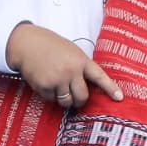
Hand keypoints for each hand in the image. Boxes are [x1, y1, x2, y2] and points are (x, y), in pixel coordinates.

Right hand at [5, 22, 123, 107]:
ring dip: (64, 100)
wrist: (26, 43)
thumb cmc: (49, 46)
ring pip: (66, 102)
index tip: (120, 98)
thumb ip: (79, 67)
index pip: (99, 76)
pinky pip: (51, 99)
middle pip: (82, 96)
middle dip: (80, 100)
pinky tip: (45, 83)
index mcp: (80, 60)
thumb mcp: (70, 51)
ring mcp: (57, 80)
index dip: (110, 88)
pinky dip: (50, 96)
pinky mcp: (44, 86)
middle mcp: (71, 71)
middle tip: (76, 98)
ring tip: (58, 88)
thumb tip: (85, 87)